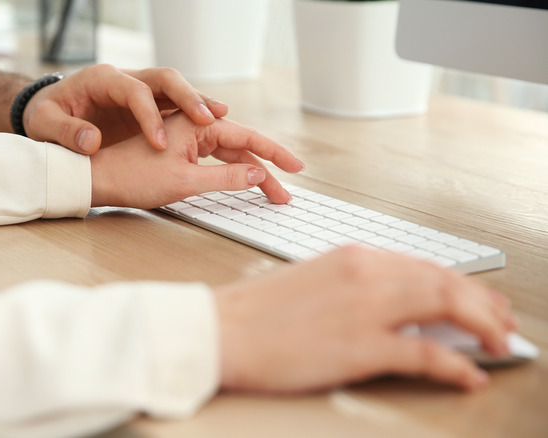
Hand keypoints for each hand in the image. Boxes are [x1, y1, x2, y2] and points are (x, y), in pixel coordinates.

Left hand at [23, 64, 227, 154]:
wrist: (47, 109)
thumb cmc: (45, 115)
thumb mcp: (44, 124)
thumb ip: (65, 133)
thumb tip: (90, 141)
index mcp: (102, 80)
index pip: (133, 91)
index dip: (148, 116)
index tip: (158, 144)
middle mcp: (126, 80)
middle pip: (165, 79)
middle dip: (188, 96)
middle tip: (209, 118)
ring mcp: (139, 91)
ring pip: (176, 90)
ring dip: (198, 103)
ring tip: (223, 119)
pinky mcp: (147, 106)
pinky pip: (176, 106)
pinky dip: (194, 115)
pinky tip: (214, 127)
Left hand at [89, 112, 304, 207]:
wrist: (97, 178)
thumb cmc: (133, 177)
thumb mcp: (185, 182)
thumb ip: (226, 177)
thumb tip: (258, 174)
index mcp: (195, 123)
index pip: (247, 136)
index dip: (275, 154)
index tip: (296, 167)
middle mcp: (193, 125)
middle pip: (240, 146)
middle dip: (265, 171)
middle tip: (284, 194)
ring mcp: (186, 137)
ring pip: (227, 154)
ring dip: (249, 173)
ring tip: (270, 193)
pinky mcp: (179, 149)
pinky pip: (212, 158)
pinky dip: (230, 171)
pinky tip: (243, 182)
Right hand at [214, 246, 516, 392]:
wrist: (220, 329)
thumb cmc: (255, 311)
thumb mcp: (313, 282)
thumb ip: (356, 288)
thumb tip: (394, 307)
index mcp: (353, 256)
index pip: (424, 266)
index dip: (461, 284)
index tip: (479, 298)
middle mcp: (366, 274)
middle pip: (445, 282)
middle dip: (483, 303)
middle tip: (501, 321)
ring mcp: (366, 308)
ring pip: (447, 307)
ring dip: (481, 326)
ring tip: (497, 342)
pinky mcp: (361, 346)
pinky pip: (426, 354)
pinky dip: (456, 365)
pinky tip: (468, 374)